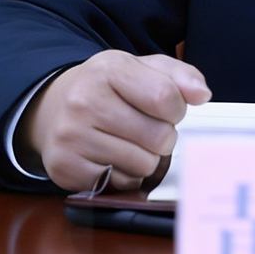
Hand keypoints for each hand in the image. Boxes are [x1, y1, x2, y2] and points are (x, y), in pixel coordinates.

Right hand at [17, 50, 210, 191]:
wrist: (52, 107)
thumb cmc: (107, 89)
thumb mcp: (141, 68)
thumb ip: (179, 76)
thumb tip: (202, 94)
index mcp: (108, 69)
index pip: (166, 98)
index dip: (177, 109)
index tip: (166, 108)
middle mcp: (84, 101)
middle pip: (159, 137)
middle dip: (162, 136)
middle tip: (144, 128)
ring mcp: (72, 137)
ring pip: (144, 165)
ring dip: (145, 158)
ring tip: (128, 142)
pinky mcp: (65, 168)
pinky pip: (121, 184)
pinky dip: (125, 176)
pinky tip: (111, 158)